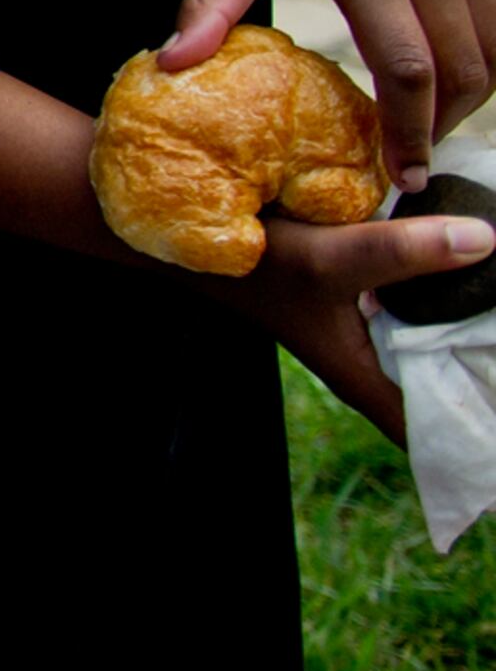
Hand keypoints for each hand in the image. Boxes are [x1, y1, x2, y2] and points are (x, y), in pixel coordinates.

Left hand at [167, 0, 495, 183]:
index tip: (398, 177)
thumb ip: (209, 3)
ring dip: (467, 96)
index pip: (405, 65)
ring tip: (423, 128)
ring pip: (495, 48)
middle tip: (408, 167)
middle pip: (462, 68)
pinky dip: (483, 57)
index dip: (407, 130)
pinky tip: (444, 81)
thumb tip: (169, 65)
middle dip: (441, 126)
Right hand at [196, 206, 490, 448]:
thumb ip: (400, 252)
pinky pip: (421, 313)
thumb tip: (487, 241)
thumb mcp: (327, 258)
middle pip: (444, 388)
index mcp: (362, 377)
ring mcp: (367, 334)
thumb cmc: (255, 265)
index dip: (475, 431)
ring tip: (494, 304)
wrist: (204, 238)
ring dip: (466, 330)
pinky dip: (447, 300)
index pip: (431, 432)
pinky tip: (470, 276)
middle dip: (481, 371)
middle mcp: (370, 363)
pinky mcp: (365, 304)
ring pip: (435, 347)